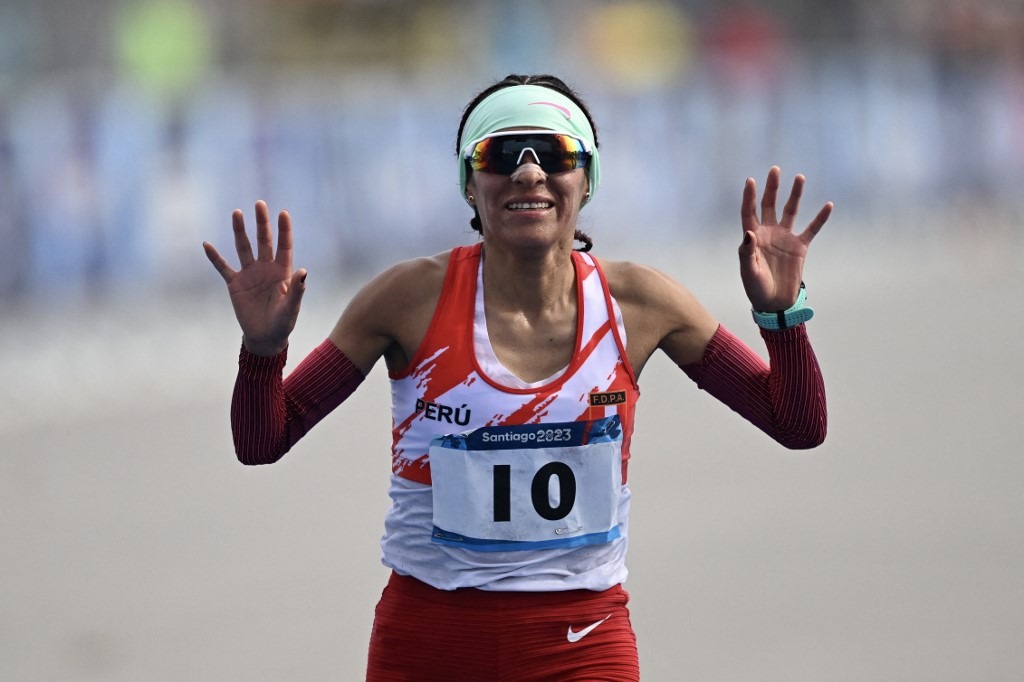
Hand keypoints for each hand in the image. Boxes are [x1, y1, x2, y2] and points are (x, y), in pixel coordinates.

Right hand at [203, 201, 306, 355]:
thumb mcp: (291, 307)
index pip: (284, 246)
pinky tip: (207, 244)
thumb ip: (297, 290)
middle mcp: (266, 268)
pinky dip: (215, 257)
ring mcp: (249, 274)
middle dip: (262, 223)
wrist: (265, 337)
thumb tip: (304, 271)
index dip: (284, 230)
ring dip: (240, 231)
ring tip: (237, 213)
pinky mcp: (235, 284)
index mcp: (282, 272)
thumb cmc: (282, 322)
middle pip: (264, 241)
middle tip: (259, 204)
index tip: (283, 213)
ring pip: (244, 248)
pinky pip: (223, 267)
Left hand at [739, 166, 831, 310]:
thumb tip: (749, 232)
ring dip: (794, 195)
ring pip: (790, 211)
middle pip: (769, 205)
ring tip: (800, 177)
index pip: (749, 212)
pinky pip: (811, 229)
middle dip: (772, 188)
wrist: (775, 303)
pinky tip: (828, 205)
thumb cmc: (756, 288)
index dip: (750, 197)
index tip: (751, 181)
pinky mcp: (800, 247)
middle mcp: (769, 233)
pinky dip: (820, 218)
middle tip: (775, 170)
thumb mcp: (748, 271)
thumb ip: (747, 252)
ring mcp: (785, 238)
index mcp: (753, 237)